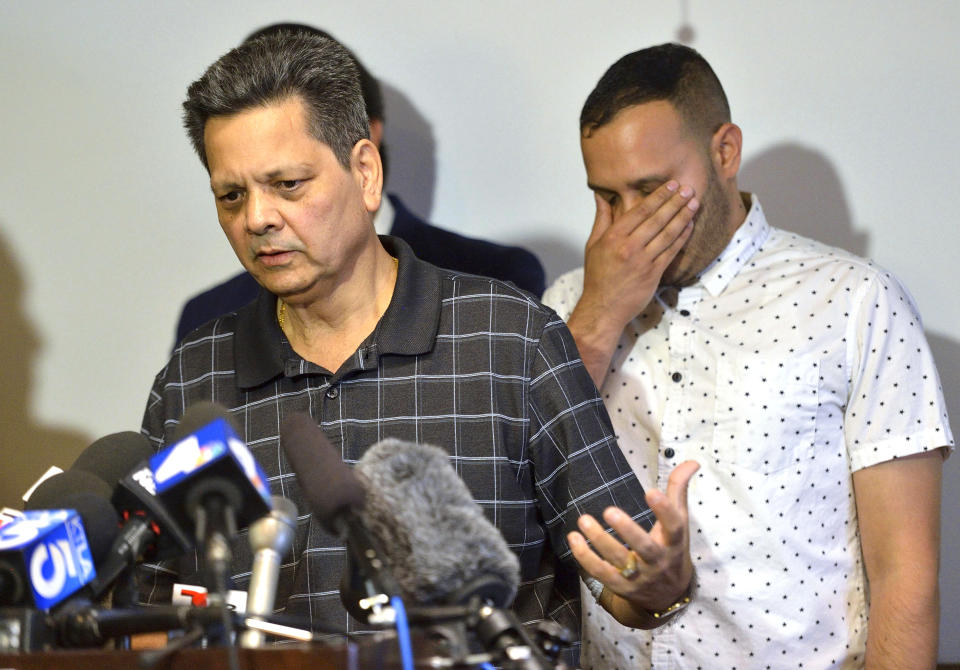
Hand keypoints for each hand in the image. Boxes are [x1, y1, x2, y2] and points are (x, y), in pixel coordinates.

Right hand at [566, 182, 696, 384]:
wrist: (603, 308)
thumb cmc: (597, 276)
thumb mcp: (593, 244)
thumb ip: (602, 218)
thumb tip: (601, 195)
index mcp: (613, 237)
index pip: (641, 211)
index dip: (658, 196)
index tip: (672, 185)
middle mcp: (629, 247)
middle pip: (657, 219)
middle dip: (675, 202)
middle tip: (689, 189)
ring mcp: (643, 261)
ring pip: (668, 234)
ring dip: (683, 217)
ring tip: (694, 203)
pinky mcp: (654, 273)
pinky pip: (672, 251)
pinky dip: (682, 237)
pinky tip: (690, 226)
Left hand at [568, 460, 698, 620]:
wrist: (668, 595)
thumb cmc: (670, 548)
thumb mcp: (679, 522)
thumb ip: (679, 490)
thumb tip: (691, 461)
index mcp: (674, 542)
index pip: (674, 527)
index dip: (664, 511)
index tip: (651, 491)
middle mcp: (658, 561)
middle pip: (645, 547)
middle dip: (628, 530)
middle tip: (609, 511)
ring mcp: (639, 576)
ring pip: (618, 561)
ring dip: (599, 541)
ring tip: (583, 520)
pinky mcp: (621, 587)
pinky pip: (601, 573)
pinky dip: (586, 557)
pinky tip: (574, 539)